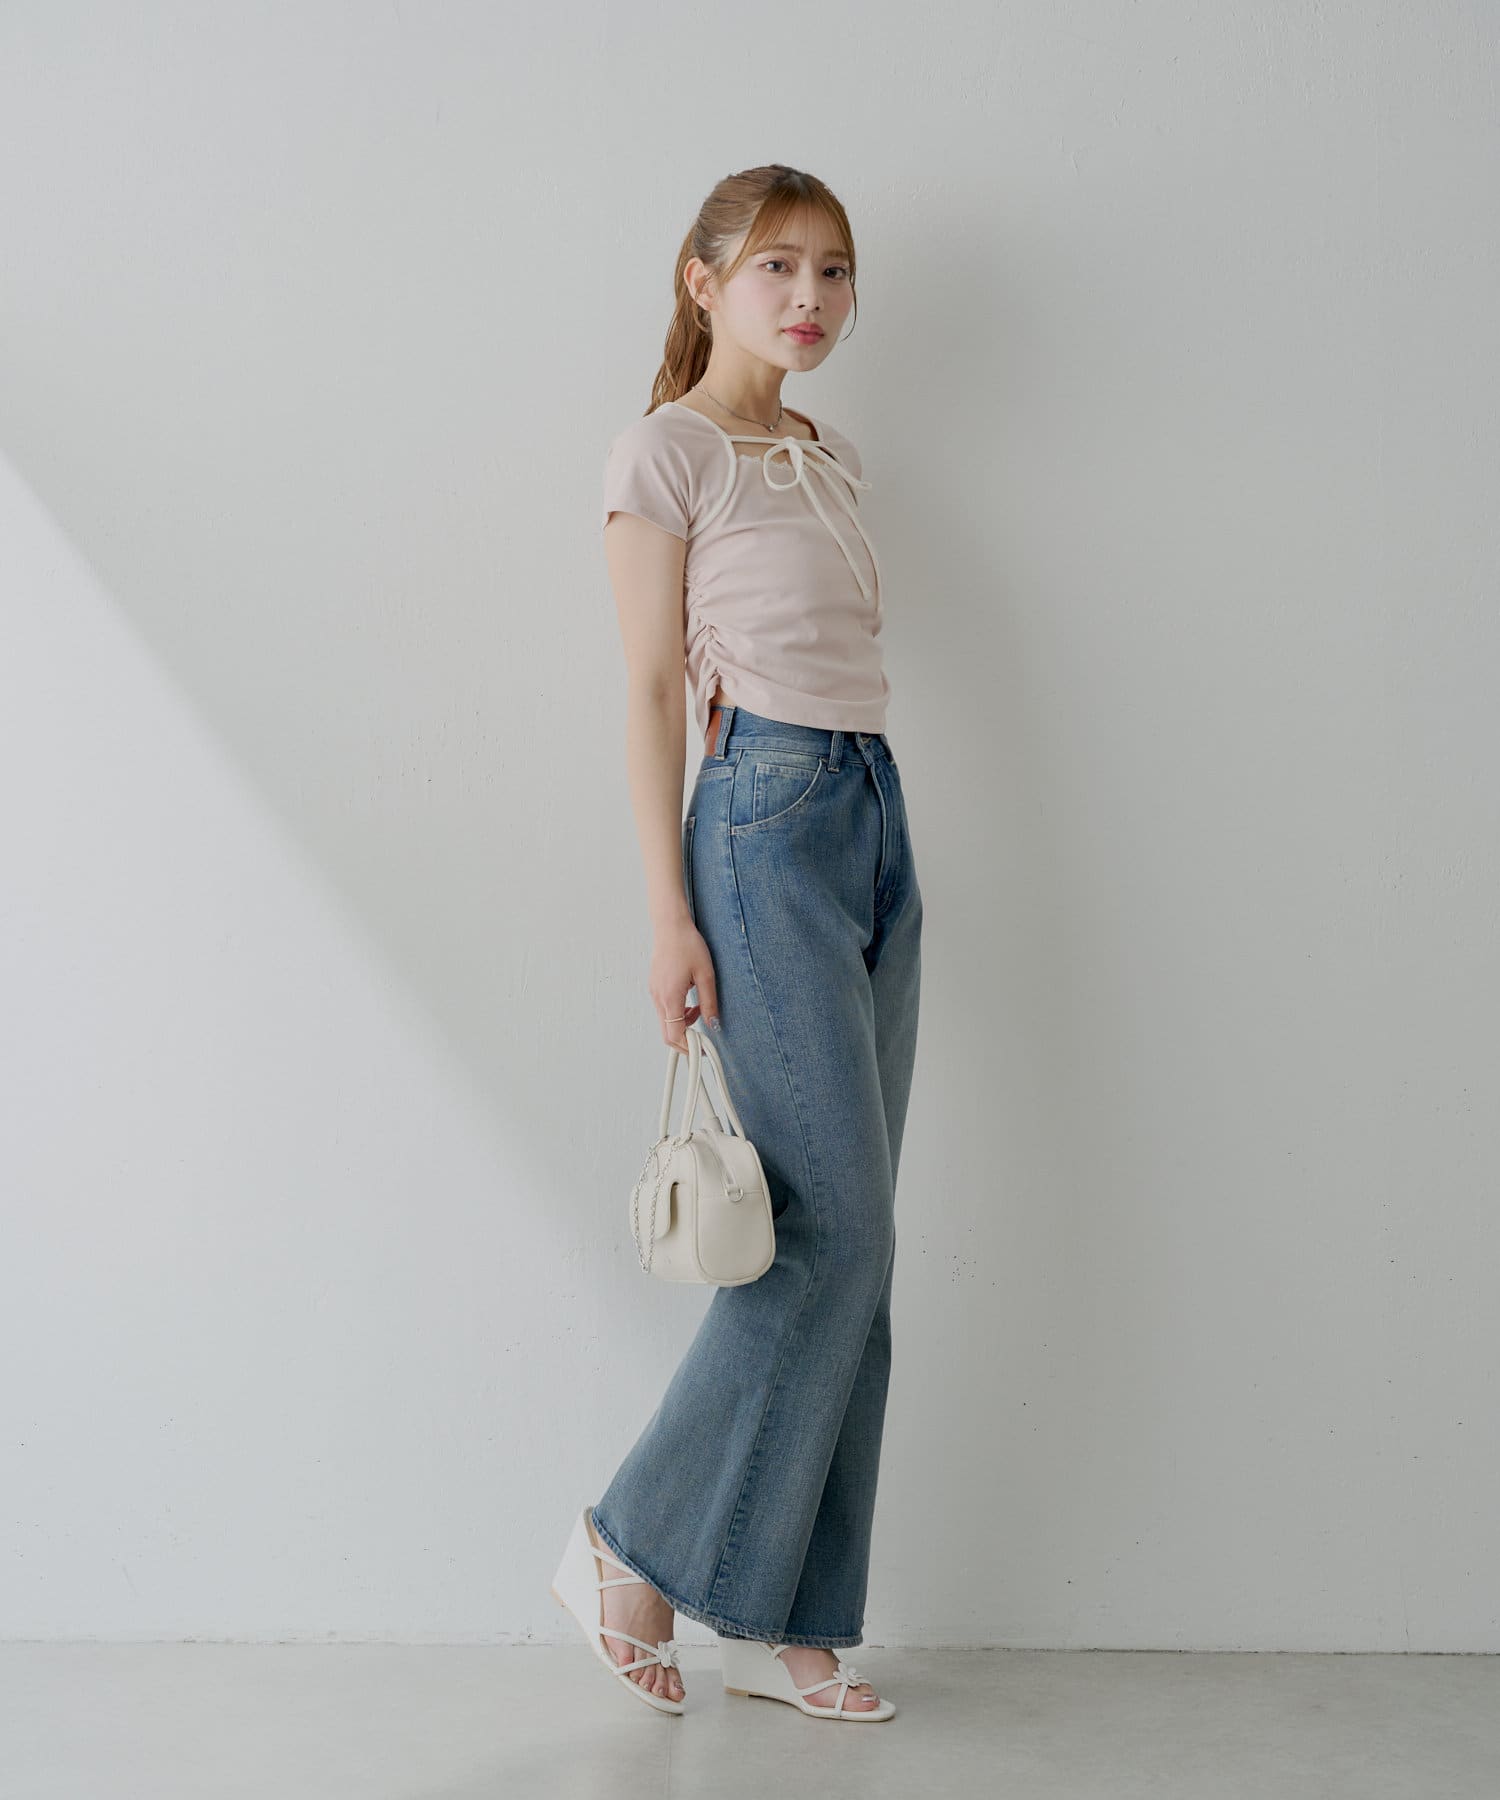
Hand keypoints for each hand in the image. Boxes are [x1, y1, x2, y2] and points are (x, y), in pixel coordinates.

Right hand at [651, 919, 719, 1049]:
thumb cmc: (688, 945)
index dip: (688, 1046)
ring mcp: (654, 993)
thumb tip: (713, 1024)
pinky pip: (664, 1010)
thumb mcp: (706, 974)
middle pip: (667, 1033)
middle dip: (685, 1041)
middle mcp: (658, 998)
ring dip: (683, 1025)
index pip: (675, 1035)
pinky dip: (677, 1014)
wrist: (671, 926)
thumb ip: (709, 1002)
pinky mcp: (655, 988)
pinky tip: (690, 1002)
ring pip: (666, 1022)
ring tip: (700, 1011)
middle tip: (703, 1040)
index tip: (702, 1049)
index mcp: (670, 997)